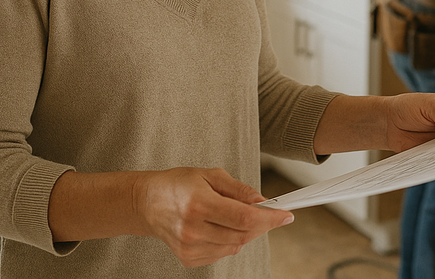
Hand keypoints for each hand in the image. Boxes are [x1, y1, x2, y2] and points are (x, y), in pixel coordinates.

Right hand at [135, 167, 292, 266]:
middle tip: (268, 213)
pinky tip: (219, 227)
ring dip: (245, 233)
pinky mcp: (188, 258)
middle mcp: (192, 229)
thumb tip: (262, 201)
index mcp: (199, 204)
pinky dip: (229, 241)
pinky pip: (222, 253)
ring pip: (235, 246)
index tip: (286, 215)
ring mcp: (189, 247)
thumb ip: (239, 189)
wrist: (148, 203)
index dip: (270, 218)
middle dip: (261, 224)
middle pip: (243, 235)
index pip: (244, 218)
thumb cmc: (177, 185)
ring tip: (234, 215)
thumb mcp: (210, 175)